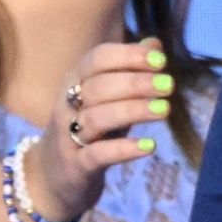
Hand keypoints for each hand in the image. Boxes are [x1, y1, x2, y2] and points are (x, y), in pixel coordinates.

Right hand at [28, 37, 173, 220]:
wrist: (52, 177)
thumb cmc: (89, 129)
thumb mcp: (109, 99)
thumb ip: (129, 72)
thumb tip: (154, 44)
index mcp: (75, 82)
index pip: (96, 59)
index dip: (127, 56)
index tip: (160, 60)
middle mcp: (68, 106)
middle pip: (98, 87)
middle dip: (135, 83)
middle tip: (169, 84)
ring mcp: (68, 137)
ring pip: (96, 119)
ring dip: (132, 111)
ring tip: (165, 109)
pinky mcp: (76, 166)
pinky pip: (97, 155)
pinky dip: (123, 149)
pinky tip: (149, 146)